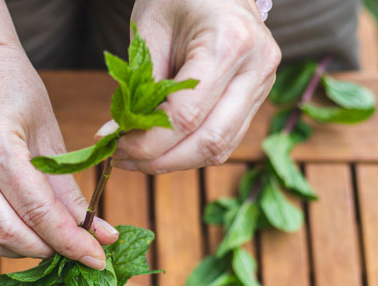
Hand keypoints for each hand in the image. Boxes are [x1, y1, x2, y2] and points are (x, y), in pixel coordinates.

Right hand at [0, 45, 116, 267]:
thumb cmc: (14, 91)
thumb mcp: (50, 136)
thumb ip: (70, 193)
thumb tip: (102, 236)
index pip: (36, 210)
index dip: (70, 241)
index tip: (97, 259)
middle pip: (8, 232)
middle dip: (47, 250)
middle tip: (74, 252)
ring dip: (24, 250)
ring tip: (49, 242)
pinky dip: (0, 240)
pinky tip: (21, 232)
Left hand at [110, 0, 280, 173]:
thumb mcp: (149, 32)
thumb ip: (140, 86)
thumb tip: (120, 136)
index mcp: (230, 43)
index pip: (186, 116)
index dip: (147, 141)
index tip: (114, 146)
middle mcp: (257, 68)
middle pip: (208, 141)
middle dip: (160, 160)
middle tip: (123, 159)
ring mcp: (263, 85)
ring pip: (219, 148)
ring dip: (174, 162)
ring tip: (137, 157)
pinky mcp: (257, 98)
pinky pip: (224, 140)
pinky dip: (189, 152)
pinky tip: (161, 148)